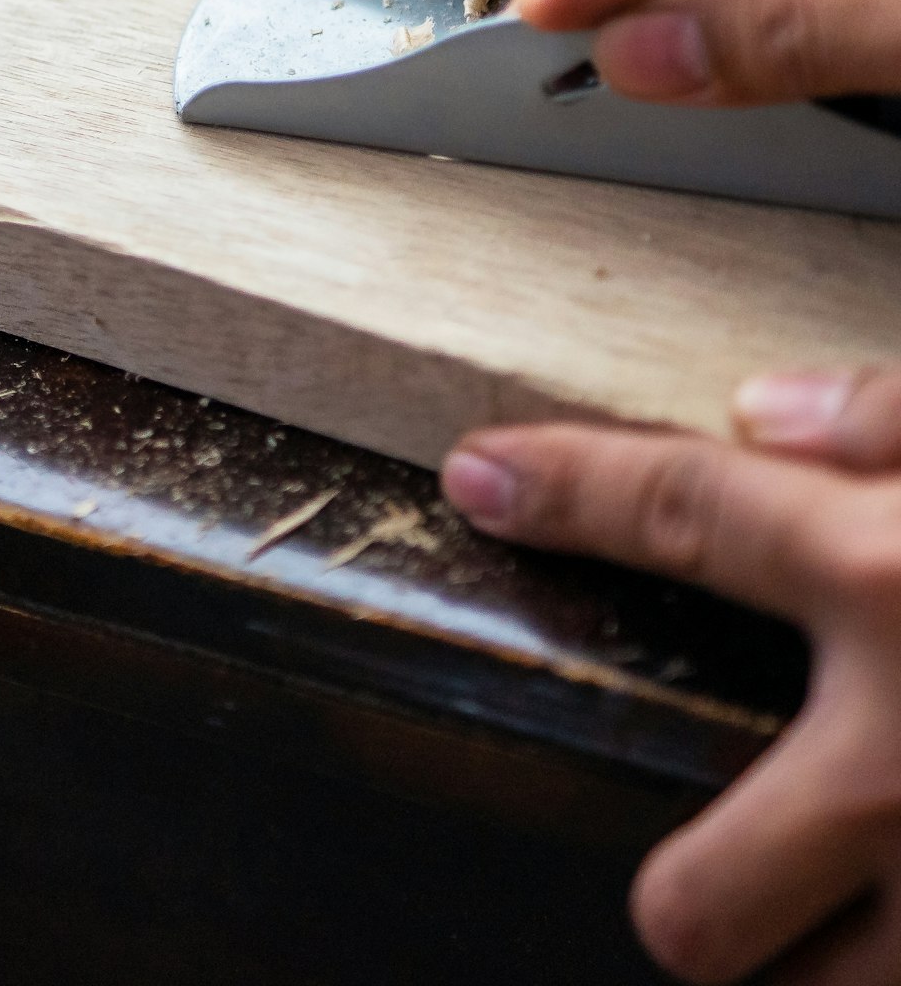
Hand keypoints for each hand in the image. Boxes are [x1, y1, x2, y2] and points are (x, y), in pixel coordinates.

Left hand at [444, 372, 900, 983]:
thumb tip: (766, 407)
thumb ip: (895, 418)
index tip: (479, 481)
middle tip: (719, 863)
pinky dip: (884, 958)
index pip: (687, 515)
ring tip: (852, 908)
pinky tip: (895, 913)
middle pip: (696, 903)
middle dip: (687, 896)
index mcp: (900, 583)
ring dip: (815, 967)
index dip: (565, 490)